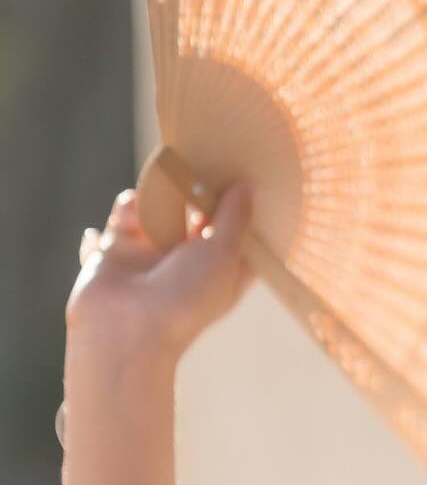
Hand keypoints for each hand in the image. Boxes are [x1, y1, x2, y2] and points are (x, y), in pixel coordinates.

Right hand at [65, 182, 255, 363]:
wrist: (125, 329)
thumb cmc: (186, 298)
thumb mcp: (223, 254)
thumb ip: (233, 218)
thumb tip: (248, 186)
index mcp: (221, 271)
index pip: (238, 233)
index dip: (242, 207)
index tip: (249, 173)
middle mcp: (188, 261)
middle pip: (198, 214)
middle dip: (200, 188)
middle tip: (207, 154)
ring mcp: (153, 253)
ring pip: (160, 207)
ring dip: (161, 193)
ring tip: (169, 175)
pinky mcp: (119, 247)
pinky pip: (126, 213)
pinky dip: (128, 206)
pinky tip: (133, 209)